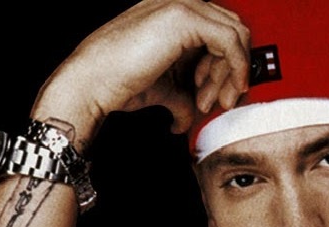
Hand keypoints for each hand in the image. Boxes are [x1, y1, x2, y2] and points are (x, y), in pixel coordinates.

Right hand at [33, 0, 250, 143]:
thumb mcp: (167, 88)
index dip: (227, 67)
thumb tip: (195, 113)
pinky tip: (222, 90)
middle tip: (221, 102)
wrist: (94, 82)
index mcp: (174, 16)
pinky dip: (234, 68)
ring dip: (230, 75)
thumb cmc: (119, 82)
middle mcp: (180, 5)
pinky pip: (230, 40)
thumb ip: (188, 93)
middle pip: (232, 32)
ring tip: (208, 102)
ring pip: (235, 36)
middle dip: (231, 73)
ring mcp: (181, 5)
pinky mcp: (183, 16)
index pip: (221, 33)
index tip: (219, 96)